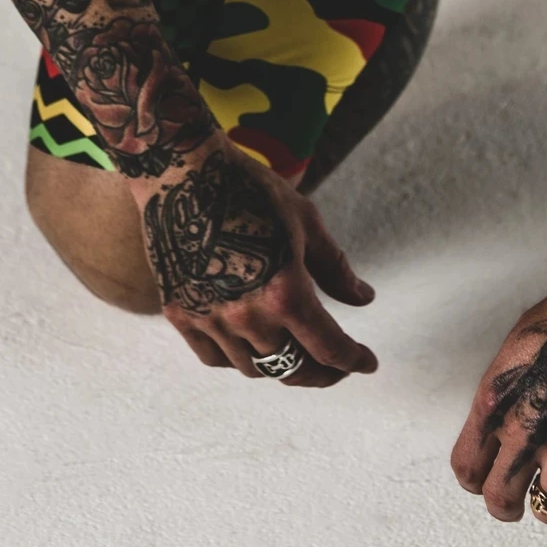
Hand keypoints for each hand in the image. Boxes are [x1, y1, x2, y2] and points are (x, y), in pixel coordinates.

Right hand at [134, 139, 377, 386]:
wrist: (184, 172)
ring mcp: (209, 318)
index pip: (327, 347)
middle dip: (321, 373)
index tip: (366, 363)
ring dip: (281, 366)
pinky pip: (214, 357)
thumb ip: (335, 269)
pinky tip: (252, 345)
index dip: (352, 361)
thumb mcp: (306, 223)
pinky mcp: (180, 312)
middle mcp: (247, 316)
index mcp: (285, 293)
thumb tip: (362, 298)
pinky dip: (238, 359)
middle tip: (335, 366)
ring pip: (253, 367)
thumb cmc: (251, 190)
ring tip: (295, 351)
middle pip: (291, 367)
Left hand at [451, 274, 546, 522]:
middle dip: (510, 505)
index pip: (467, 467)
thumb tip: (506, 417)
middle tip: (525, 499)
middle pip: (500, 501)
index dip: (479, 479)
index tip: (492, 478)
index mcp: (498, 401)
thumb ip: (508, 391)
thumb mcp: (521, 344)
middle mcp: (526, 432)